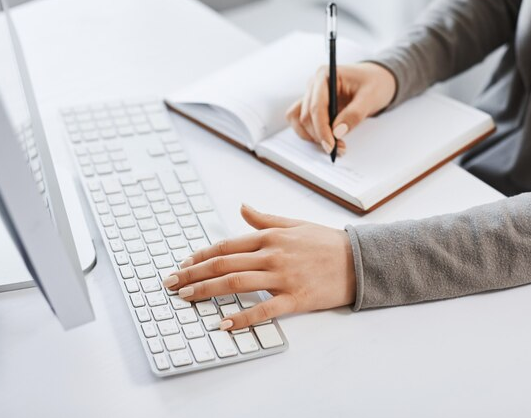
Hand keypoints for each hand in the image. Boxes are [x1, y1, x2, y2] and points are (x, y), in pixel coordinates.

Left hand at [162, 204, 355, 329]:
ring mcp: (283, 277)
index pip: (226, 245)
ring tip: (186, 297)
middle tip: (171, 283)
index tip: (183, 264)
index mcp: (270, 236)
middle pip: (223, 263)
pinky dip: (242, 317)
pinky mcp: (296, 298)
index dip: (201, 255)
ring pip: (236, 282)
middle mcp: (272, 254)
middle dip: (193, 273)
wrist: (359, 260)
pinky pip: (264, 309)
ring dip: (207, 290)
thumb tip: (242, 208)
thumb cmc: (327, 242)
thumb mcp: (295, 224)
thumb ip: (266, 219)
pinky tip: (225, 324)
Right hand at [285, 62, 395, 156]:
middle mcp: (314, 85)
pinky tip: (327, 139)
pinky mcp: (312, 107)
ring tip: (333, 145)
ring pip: (299, 121)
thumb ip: (354, 114)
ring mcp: (311, 96)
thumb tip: (337, 132)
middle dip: (320, 136)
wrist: (376, 80)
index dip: (321, 129)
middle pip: (306, 116)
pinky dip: (311, 135)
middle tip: (338, 149)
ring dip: (312, 137)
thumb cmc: (374, 83)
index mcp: (325, 75)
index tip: (331, 146)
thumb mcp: (371, 97)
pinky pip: (301, 123)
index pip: (316, 106)